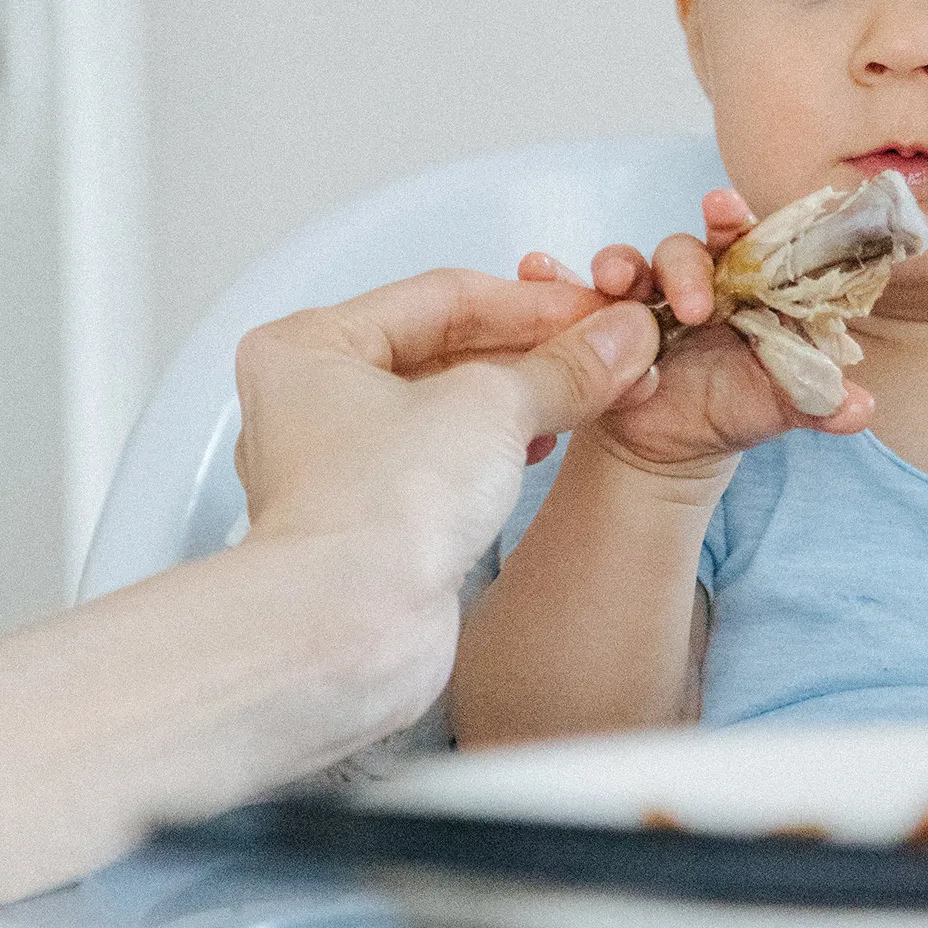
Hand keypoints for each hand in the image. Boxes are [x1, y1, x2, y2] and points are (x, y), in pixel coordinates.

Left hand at [234, 269, 660, 590]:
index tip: (597, 313)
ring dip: (527, 399)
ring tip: (595, 392)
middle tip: (607, 351)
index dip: (533, 302)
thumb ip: (562, 366)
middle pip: (446, 349)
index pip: (442, 297)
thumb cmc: (377, 509)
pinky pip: (449, 461)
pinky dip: (502, 447)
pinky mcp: (377, 522)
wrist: (352, 629)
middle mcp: (314, 402)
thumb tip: (616, 338)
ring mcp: (344, 466)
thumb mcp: (491, 406)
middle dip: (535, 352)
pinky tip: (549, 444)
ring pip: (450, 407)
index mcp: (311, 347)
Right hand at [518, 189, 872, 477]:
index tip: (727, 210)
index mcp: (743, 285)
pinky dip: (550, 276)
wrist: (672, 449)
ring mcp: (639, 297)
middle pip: (684, 248)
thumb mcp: (779, 407)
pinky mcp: (595, 319)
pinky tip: (537, 268)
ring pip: (625, 263)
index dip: (736, 218)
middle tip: (692, 301)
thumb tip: (860, 409)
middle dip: (683, 263)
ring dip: (616, 263)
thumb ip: (820, 401)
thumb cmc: (733, 409)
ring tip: (612, 282)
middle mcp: (690, 279)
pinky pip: (568, 290)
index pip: (745, 239)